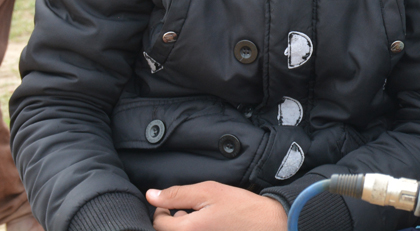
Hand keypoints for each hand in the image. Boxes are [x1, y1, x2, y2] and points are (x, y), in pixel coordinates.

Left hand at [147, 182, 287, 230]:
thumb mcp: (209, 192)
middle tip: (189, 210)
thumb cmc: (241, 207)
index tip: (172, 203)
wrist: (268, 225)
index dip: (162, 209)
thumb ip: (177, 194)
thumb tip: (150, 196)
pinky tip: (210, 227)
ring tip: (202, 218)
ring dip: (185, 227)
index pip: (158, 224)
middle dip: (174, 220)